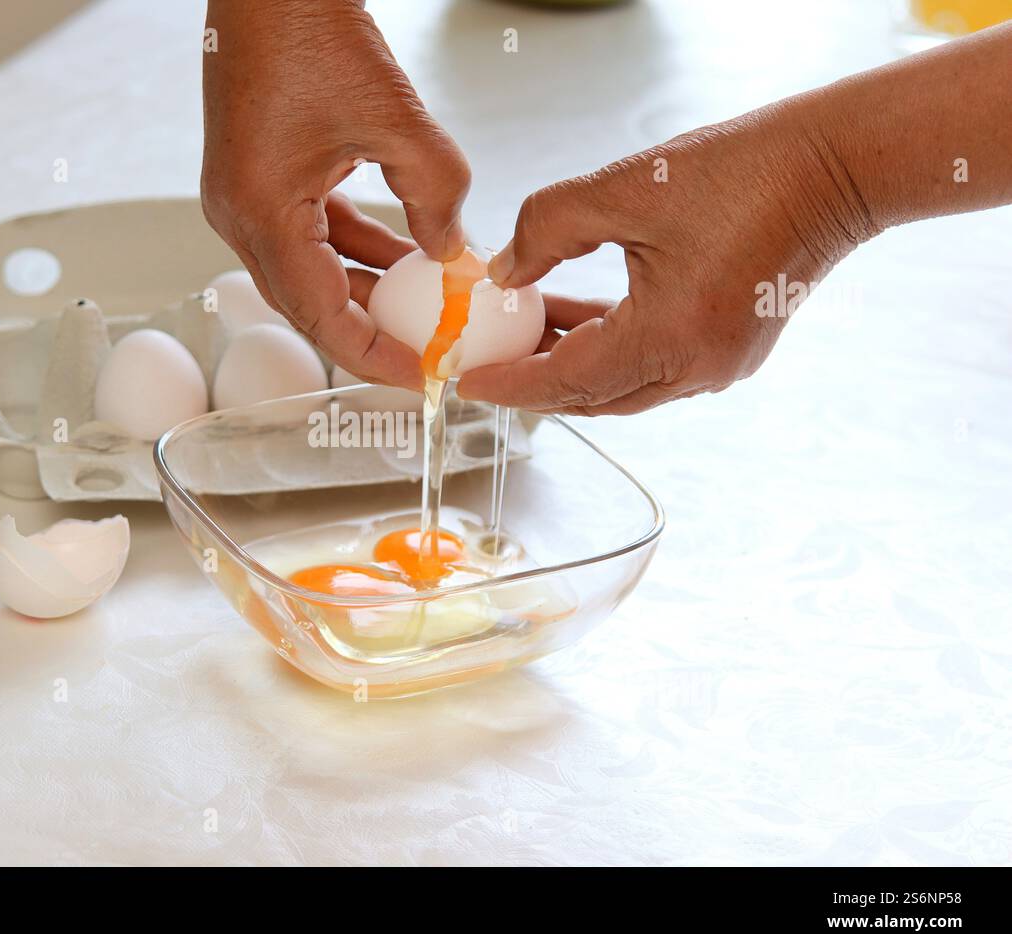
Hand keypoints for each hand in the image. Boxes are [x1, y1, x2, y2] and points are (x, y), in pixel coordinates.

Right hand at [202, 0, 469, 389]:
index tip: (423, 376)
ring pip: (311, 272)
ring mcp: (243, 197)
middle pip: (310, 306)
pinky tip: (404, 250)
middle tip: (429, 352)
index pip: (322, 318)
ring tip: (427, 305)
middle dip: (373, 332)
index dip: (377, 357)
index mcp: (260, 213)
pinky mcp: (257, 179)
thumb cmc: (306, 27)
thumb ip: (435, 194)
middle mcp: (239, 215)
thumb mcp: (396, 119)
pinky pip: (309, 235)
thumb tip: (451, 252)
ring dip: (368, 288)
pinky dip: (355, 249)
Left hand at [457, 104, 879, 414]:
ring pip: (621, 387)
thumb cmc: (743, 173)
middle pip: (593, 397)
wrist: (835, 167)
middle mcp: (698, 370)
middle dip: (533, 382)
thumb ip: (545, 230)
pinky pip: (651, 367)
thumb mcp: (623, 190)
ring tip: (519, 333)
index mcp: (671, 339)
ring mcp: (719, 367)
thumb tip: (503, 274)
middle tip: (483, 360)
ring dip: (569, 365)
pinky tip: (572, 320)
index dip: (509, 384)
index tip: (464, 381)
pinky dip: (607, 351)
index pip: (567, 383)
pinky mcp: (730, 352)